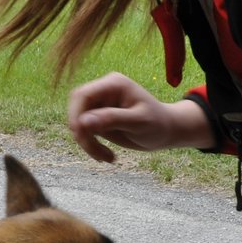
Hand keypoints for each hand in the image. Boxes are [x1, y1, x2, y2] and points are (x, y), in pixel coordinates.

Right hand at [66, 72, 212, 162]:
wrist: (165, 132)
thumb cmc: (157, 124)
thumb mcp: (137, 122)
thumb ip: (112, 119)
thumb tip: (83, 121)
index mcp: (113, 84)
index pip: (83, 95)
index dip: (76, 114)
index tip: (80, 135)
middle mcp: (103, 91)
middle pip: (77, 109)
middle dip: (81, 133)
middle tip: (95, 153)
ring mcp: (99, 105)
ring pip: (78, 123)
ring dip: (86, 143)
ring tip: (106, 158)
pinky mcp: (98, 119)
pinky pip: (84, 133)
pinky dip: (91, 146)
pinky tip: (107, 156)